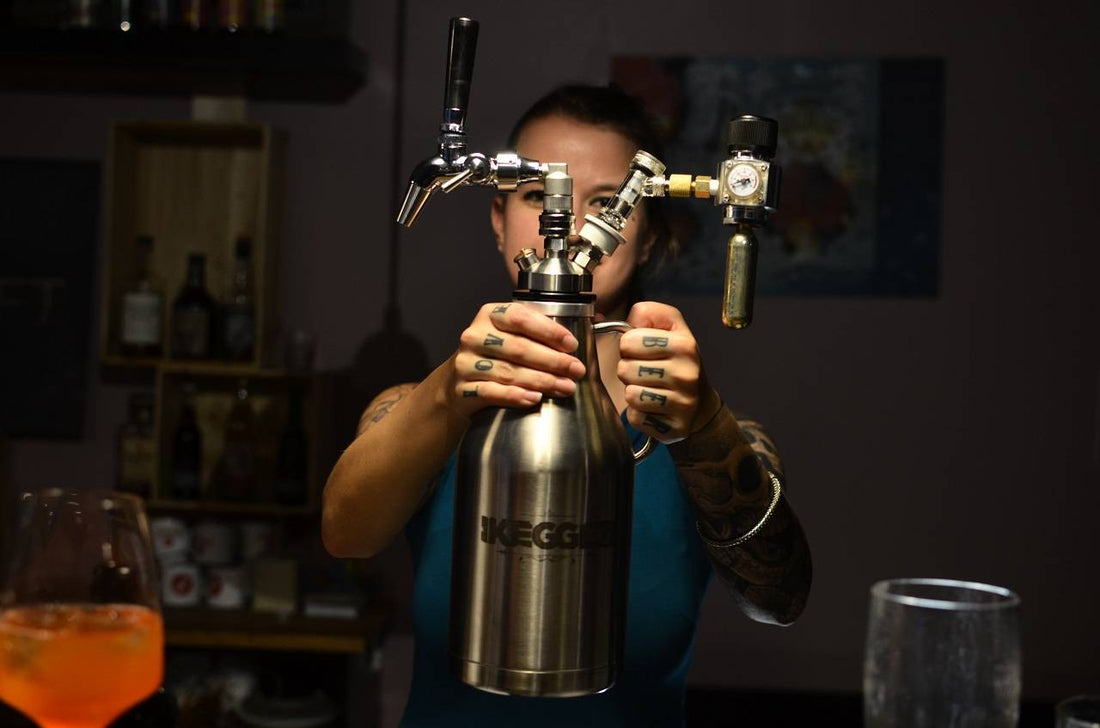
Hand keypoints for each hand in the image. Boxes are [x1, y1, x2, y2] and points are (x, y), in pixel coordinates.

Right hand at [448, 302, 586, 416]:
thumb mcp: (512, 333)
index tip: (571, 345)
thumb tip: (583, 334)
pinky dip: (515, 396)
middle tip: (576, 370)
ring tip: (565, 387)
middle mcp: (475, 336)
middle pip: (519, 348)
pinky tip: (534, 398)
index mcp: (490, 315)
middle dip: (553, 361)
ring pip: (509, 372)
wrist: (458, 380)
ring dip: (542, 381)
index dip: (548, 331)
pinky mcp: (462, 388)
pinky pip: (492, 392)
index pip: (520, 318)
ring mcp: (466, 362)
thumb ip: (539, 330)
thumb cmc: (496, 354)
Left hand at [618, 301, 721, 442]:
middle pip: (625, 369)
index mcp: (684, 344)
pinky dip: (639, 414)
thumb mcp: (670, 328)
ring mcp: (683, 402)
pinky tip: (654, 408)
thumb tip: (629, 319)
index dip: (629, 345)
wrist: (700, 404)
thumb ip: (648, 313)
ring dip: (633, 392)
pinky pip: (637, 418)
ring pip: (630, 394)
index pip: (629, 341)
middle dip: (629, 370)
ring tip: (649, 389)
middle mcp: (687, 373)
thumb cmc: (677, 362)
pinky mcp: (675, 426)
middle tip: (645, 372)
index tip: (641, 350)